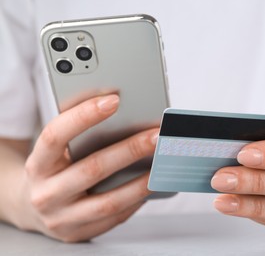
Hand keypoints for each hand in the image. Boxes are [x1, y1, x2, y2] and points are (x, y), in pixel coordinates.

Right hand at [18, 95, 156, 241]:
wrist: (31, 207)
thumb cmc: (53, 170)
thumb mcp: (55, 151)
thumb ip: (76, 133)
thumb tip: (119, 107)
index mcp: (38, 164)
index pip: (55, 136)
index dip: (83, 116)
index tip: (114, 100)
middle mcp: (46, 193)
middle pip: (92, 169)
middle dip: (130, 149)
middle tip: (157, 135)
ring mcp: (62, 218)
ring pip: (109, 201)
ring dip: (141, 182)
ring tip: (164, 165)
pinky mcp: (78, 234)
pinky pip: (114, 217)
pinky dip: (136, 200)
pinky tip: (151, 185)